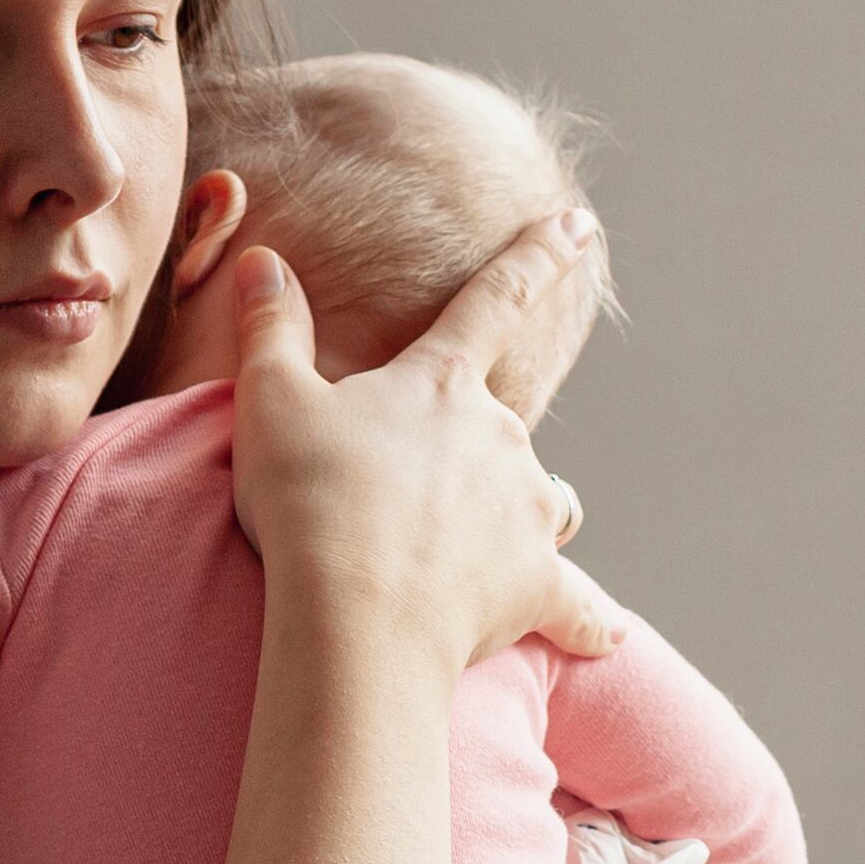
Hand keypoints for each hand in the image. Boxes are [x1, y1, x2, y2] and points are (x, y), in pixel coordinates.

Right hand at [228, 216, 608, 674]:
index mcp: (441, 383)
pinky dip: (585, 620)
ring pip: (543, 502)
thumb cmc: (309, 502)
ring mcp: (526, 511)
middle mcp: (501, 437)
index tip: (579, 225)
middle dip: (463, 452)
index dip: (539, 254)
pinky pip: (576, 604)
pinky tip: (600, 638)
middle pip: (501, 429)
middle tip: (395, 496)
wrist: (356, 614)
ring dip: (520, 512)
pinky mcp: (536, 585)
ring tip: (473, 545)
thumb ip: (271, 328)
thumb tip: (264, 259)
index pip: (495, 298)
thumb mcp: (269, 402)